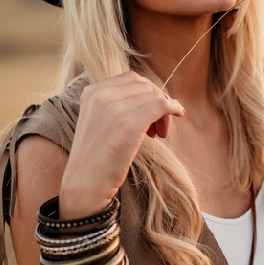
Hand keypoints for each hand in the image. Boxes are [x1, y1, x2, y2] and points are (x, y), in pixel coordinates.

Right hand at [61, 72, 184, 214]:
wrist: (84, 185)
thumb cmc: (95, 158)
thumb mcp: (99, 122)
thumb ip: (115, 105)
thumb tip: (150, 96)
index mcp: (92, 92)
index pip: (130, 79)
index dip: (146, 92)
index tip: (150, 113)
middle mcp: (101, 95)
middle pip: (144, 86)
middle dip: (156, 101)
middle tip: (158, 127)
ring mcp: (114, 108)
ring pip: (154, 95)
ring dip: (164, 110)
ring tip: (160, 133)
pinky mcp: (129, 124)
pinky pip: (161, 105)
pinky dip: (174, 107)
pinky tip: (179, 114)